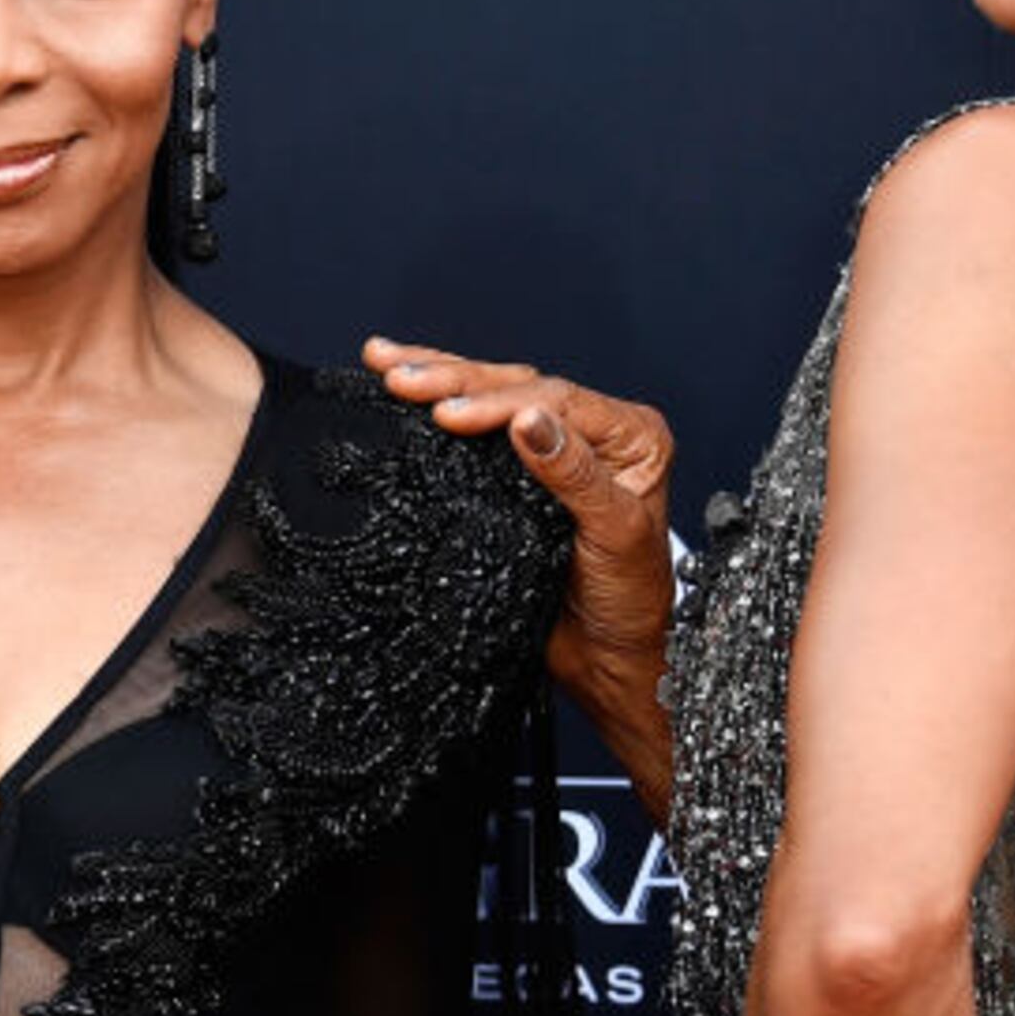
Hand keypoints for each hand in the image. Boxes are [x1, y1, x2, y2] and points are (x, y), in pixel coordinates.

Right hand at [364, 339, 676, 805]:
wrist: (608, 656)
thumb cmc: (630, 601)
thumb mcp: (615, 533)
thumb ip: (574, 473)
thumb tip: (529, 419)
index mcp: (631, 435)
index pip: (556, 399)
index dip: (496, 402)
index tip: (446, 415)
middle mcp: (593, 432)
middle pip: (516, 386)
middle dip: (451, 376)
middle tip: (397, 373)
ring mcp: (552, 448)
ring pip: (491, 395)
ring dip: (436, 375)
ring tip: (383, 359)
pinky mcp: (515, 473)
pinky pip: (475, 430)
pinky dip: (437, 406)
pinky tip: (403, 389)